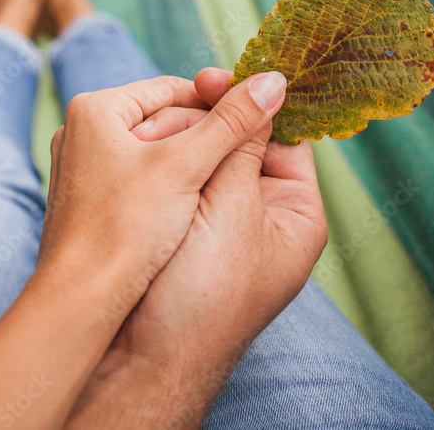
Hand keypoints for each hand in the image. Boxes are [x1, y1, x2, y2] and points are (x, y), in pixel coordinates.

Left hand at [38, 72, 287, 318]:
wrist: (81, 300)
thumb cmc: (124, 230)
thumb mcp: (187, 167)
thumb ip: (233, 122)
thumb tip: (273, 81)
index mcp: (95, 108)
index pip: (172, 89)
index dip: (219, 105)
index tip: (255, 122)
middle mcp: (79, 131)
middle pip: (161, 118)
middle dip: (202, 137)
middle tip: (244, 157)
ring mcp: (80, 166)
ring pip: (150, 150)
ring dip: (187, 163)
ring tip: (218, 186)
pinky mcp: (85, 198)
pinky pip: (135, 177)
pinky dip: (165, 186)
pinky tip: (187, 210)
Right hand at [66, 68, 326, 428]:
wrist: (145, 356)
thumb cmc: (202, 293)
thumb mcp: (232, 207)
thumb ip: (244, 142)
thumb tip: (271, 83)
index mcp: (294, 214)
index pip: (284, 137)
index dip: (252, 103)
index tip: (213, 76)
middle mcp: (261, 217)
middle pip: (240, 143)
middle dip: (206, 121)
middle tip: (169, 104)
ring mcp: (218, 223)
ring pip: (203, 158)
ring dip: (179, 140)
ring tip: (145, 129)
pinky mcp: (179, 227)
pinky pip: (176, 180)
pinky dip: (161, 162)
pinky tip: (138, 149)